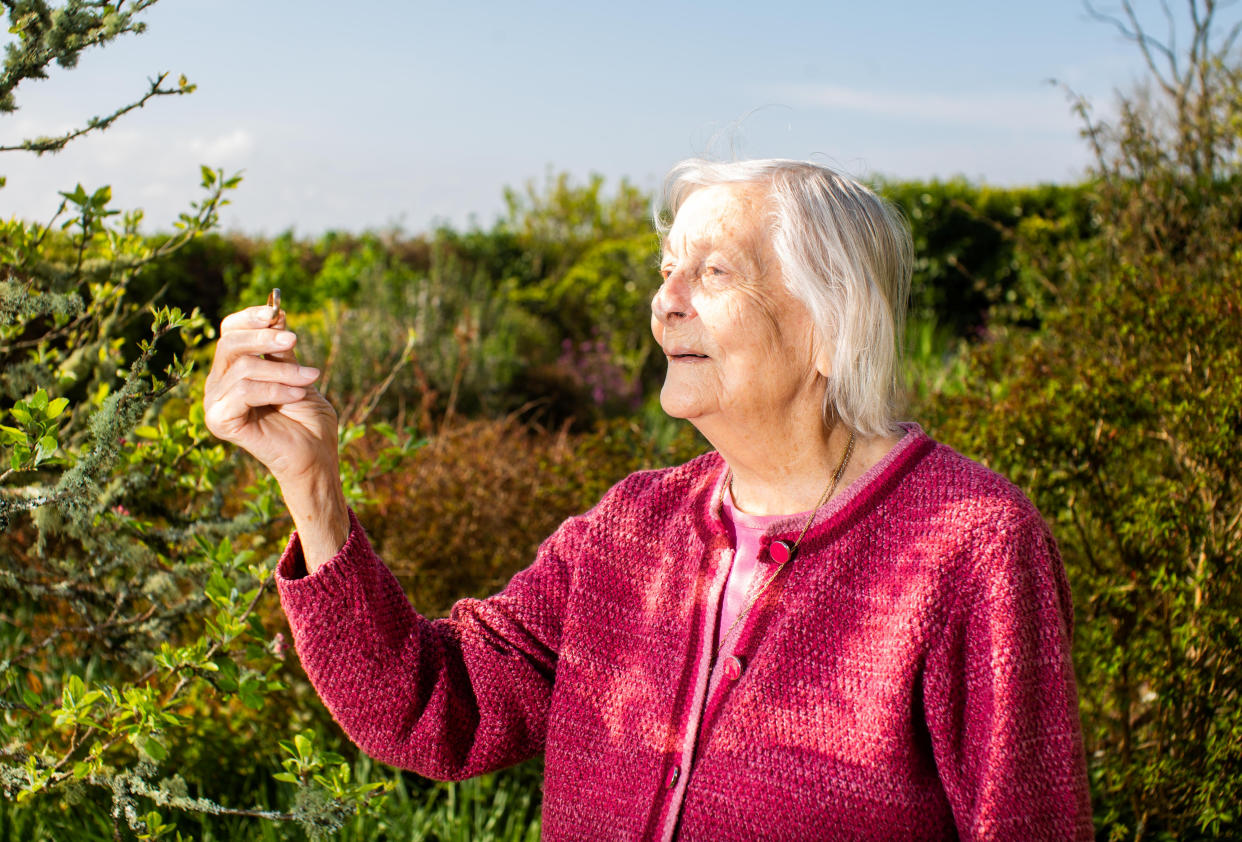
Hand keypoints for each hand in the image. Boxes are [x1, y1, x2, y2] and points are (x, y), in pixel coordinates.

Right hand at [202, 304, 337, 487]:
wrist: (315, 457)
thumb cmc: (308, 420)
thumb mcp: (298, 374)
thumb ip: (282, 350)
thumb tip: (276, 312)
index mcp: (234, 371)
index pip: (229, 333)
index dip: (250, 318)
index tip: (276, 311)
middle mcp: (219, 385)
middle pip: (230, 344)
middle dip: (265, 338)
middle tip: (295, 340)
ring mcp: (216, 403)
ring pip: (244, 368)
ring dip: (283, 371)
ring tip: (310, 379)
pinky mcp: (220, 421)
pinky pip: (244, 391)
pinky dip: (276, 389)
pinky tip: (297, 396)